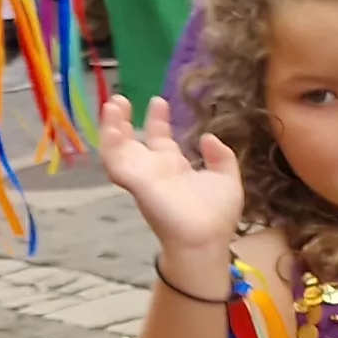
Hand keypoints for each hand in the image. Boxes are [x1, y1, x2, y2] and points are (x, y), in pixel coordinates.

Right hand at [96, 93, 251, 255]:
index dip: (158, 119)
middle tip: (120, 98)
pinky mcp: (134, 183)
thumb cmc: (217, 215)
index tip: (159, 100)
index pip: (160, 139)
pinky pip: (115, 162)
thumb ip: (221, 157)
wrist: (206, 239)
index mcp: (174, 167)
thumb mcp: (226, 179)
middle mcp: (154, 170)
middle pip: (132, 140)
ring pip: (116, 148)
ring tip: (112, 105)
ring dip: (111, 127)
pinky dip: (110, 144)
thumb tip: (208, 137)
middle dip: (124, 120)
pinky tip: (112, 127)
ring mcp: (142, 176)